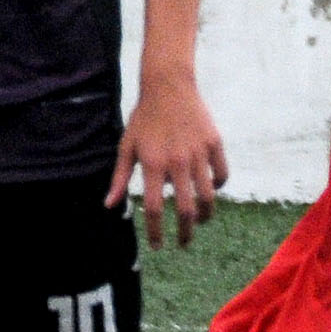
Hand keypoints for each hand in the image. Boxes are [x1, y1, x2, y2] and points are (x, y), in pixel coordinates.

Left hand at [110, 73, 227, 245]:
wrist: (168, 85)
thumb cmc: (144, 118)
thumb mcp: (126, 146)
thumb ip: (119, 178)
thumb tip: (109, 205)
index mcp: (152, 164)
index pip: (155, 209)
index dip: (156, 232)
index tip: (158, 245)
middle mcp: (177, 162)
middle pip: (186, 210)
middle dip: (185, 233)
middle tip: (183, 243)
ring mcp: (198, 153)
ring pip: (208, 197)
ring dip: (205, 216)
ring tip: (200, 222)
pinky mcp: (214, 144)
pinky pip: (221, 175)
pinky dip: (217, 187)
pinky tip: (210, 192)